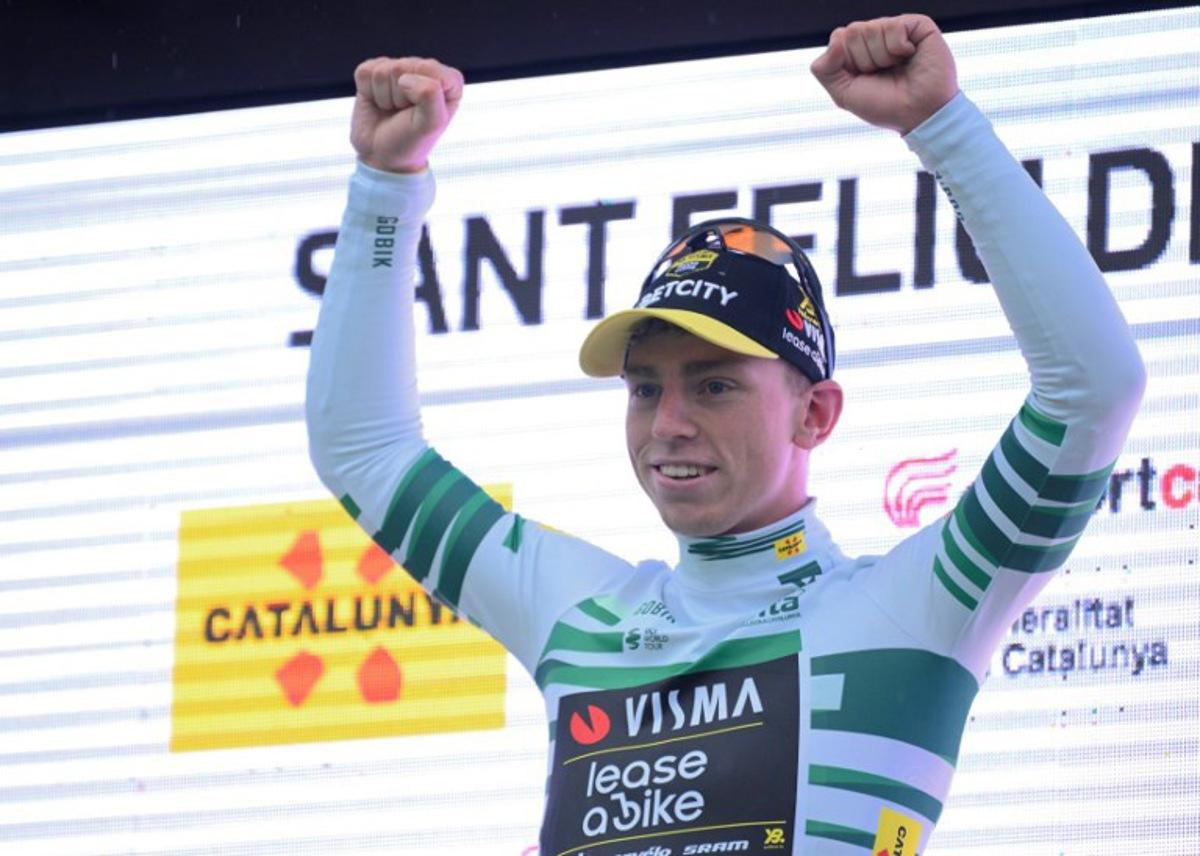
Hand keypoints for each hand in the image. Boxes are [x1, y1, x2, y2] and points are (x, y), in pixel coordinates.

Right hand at [350, 56, 463, 172]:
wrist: (383, 156)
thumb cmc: (412, 141)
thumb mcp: (431, 124)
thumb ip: (429, 95)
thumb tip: (404, 78)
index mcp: (448, 81)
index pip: (428, 67)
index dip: (420, 93)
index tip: (420, 113)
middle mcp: (424, 71)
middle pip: (401, 67)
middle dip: (399, 96)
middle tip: (403, 114)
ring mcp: (398, 70)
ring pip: (382, 70)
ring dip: (384, 97)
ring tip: (392, 110)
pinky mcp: (374, 73)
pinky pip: (364, 72)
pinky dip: (368, 92)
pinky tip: (379, 103)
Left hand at [810, 15, 957, 134]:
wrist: (919, 114)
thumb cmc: (885, 106)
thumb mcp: (843, 94)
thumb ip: (825, 69)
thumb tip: (836, 39)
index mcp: (857, 51)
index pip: (839, 37)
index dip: (848, 62)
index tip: (864, 79)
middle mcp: (875, 37)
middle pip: (852, 32)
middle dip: (864, 60)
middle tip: (883, 74)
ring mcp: (896, 29)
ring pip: (872, 28)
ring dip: (882, 57)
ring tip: (898, 68)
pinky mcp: (917, 25)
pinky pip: (893, 26)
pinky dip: (898, 48)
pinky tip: (909, 57)